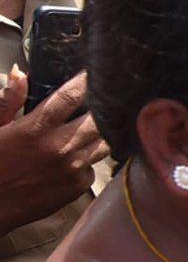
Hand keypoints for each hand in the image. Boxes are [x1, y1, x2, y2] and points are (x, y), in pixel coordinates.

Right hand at [0, 70, 109, 234]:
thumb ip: (8, 101)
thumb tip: (20, 74)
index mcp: (35, 129)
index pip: (71, 96)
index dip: (86, 81)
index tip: (94, 72)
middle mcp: (59, 148)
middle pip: (99, 120)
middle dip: (102, 109)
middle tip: (101, 102)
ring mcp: (71, 169)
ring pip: (103, 143)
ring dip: (98, 135)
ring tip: (87, 131)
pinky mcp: (77, 188)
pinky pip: (93, 167)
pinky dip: (87, 161)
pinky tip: (73, 159)